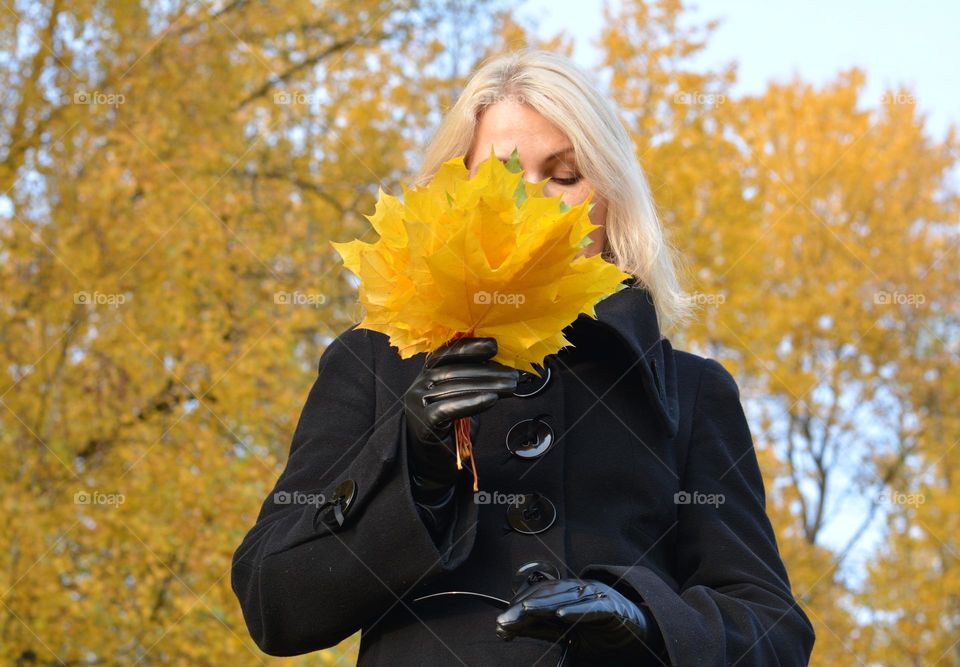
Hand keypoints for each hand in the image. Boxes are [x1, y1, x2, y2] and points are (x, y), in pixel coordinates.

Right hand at [403, 337, 517, 489]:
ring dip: (487, 385)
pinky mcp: (423, 422)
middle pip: (455, 370)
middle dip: (488, 371)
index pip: (447, 353)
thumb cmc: (450, 429)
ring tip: (510, 388)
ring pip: (455, 387)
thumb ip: (473, 382)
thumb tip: (503, 369)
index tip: (494, 346)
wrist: (431, 463)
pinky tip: (491, 400)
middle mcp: (419, 384)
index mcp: (428, 374)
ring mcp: (418, 402)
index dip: (471, 347)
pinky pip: (448, 408)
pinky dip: (472, 402)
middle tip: (513, 376)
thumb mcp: (462, 399)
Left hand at [495, 578, 657, 656]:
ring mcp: (597, 595)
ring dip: (543, 605)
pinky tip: (561, 614)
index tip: (500, 624)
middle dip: (523, 607)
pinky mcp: (612, 607)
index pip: (538, 595)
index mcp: (568, 593)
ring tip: (524, 611)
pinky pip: (592, 607)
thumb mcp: (566, 634)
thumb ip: (541, 628)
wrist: (640, 637)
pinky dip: (576, 610)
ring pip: (566, 597)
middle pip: (547, 594)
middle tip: (504, 621)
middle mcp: (580, 590)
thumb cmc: (602, 633)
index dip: (518, 607)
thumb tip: (510, 628)